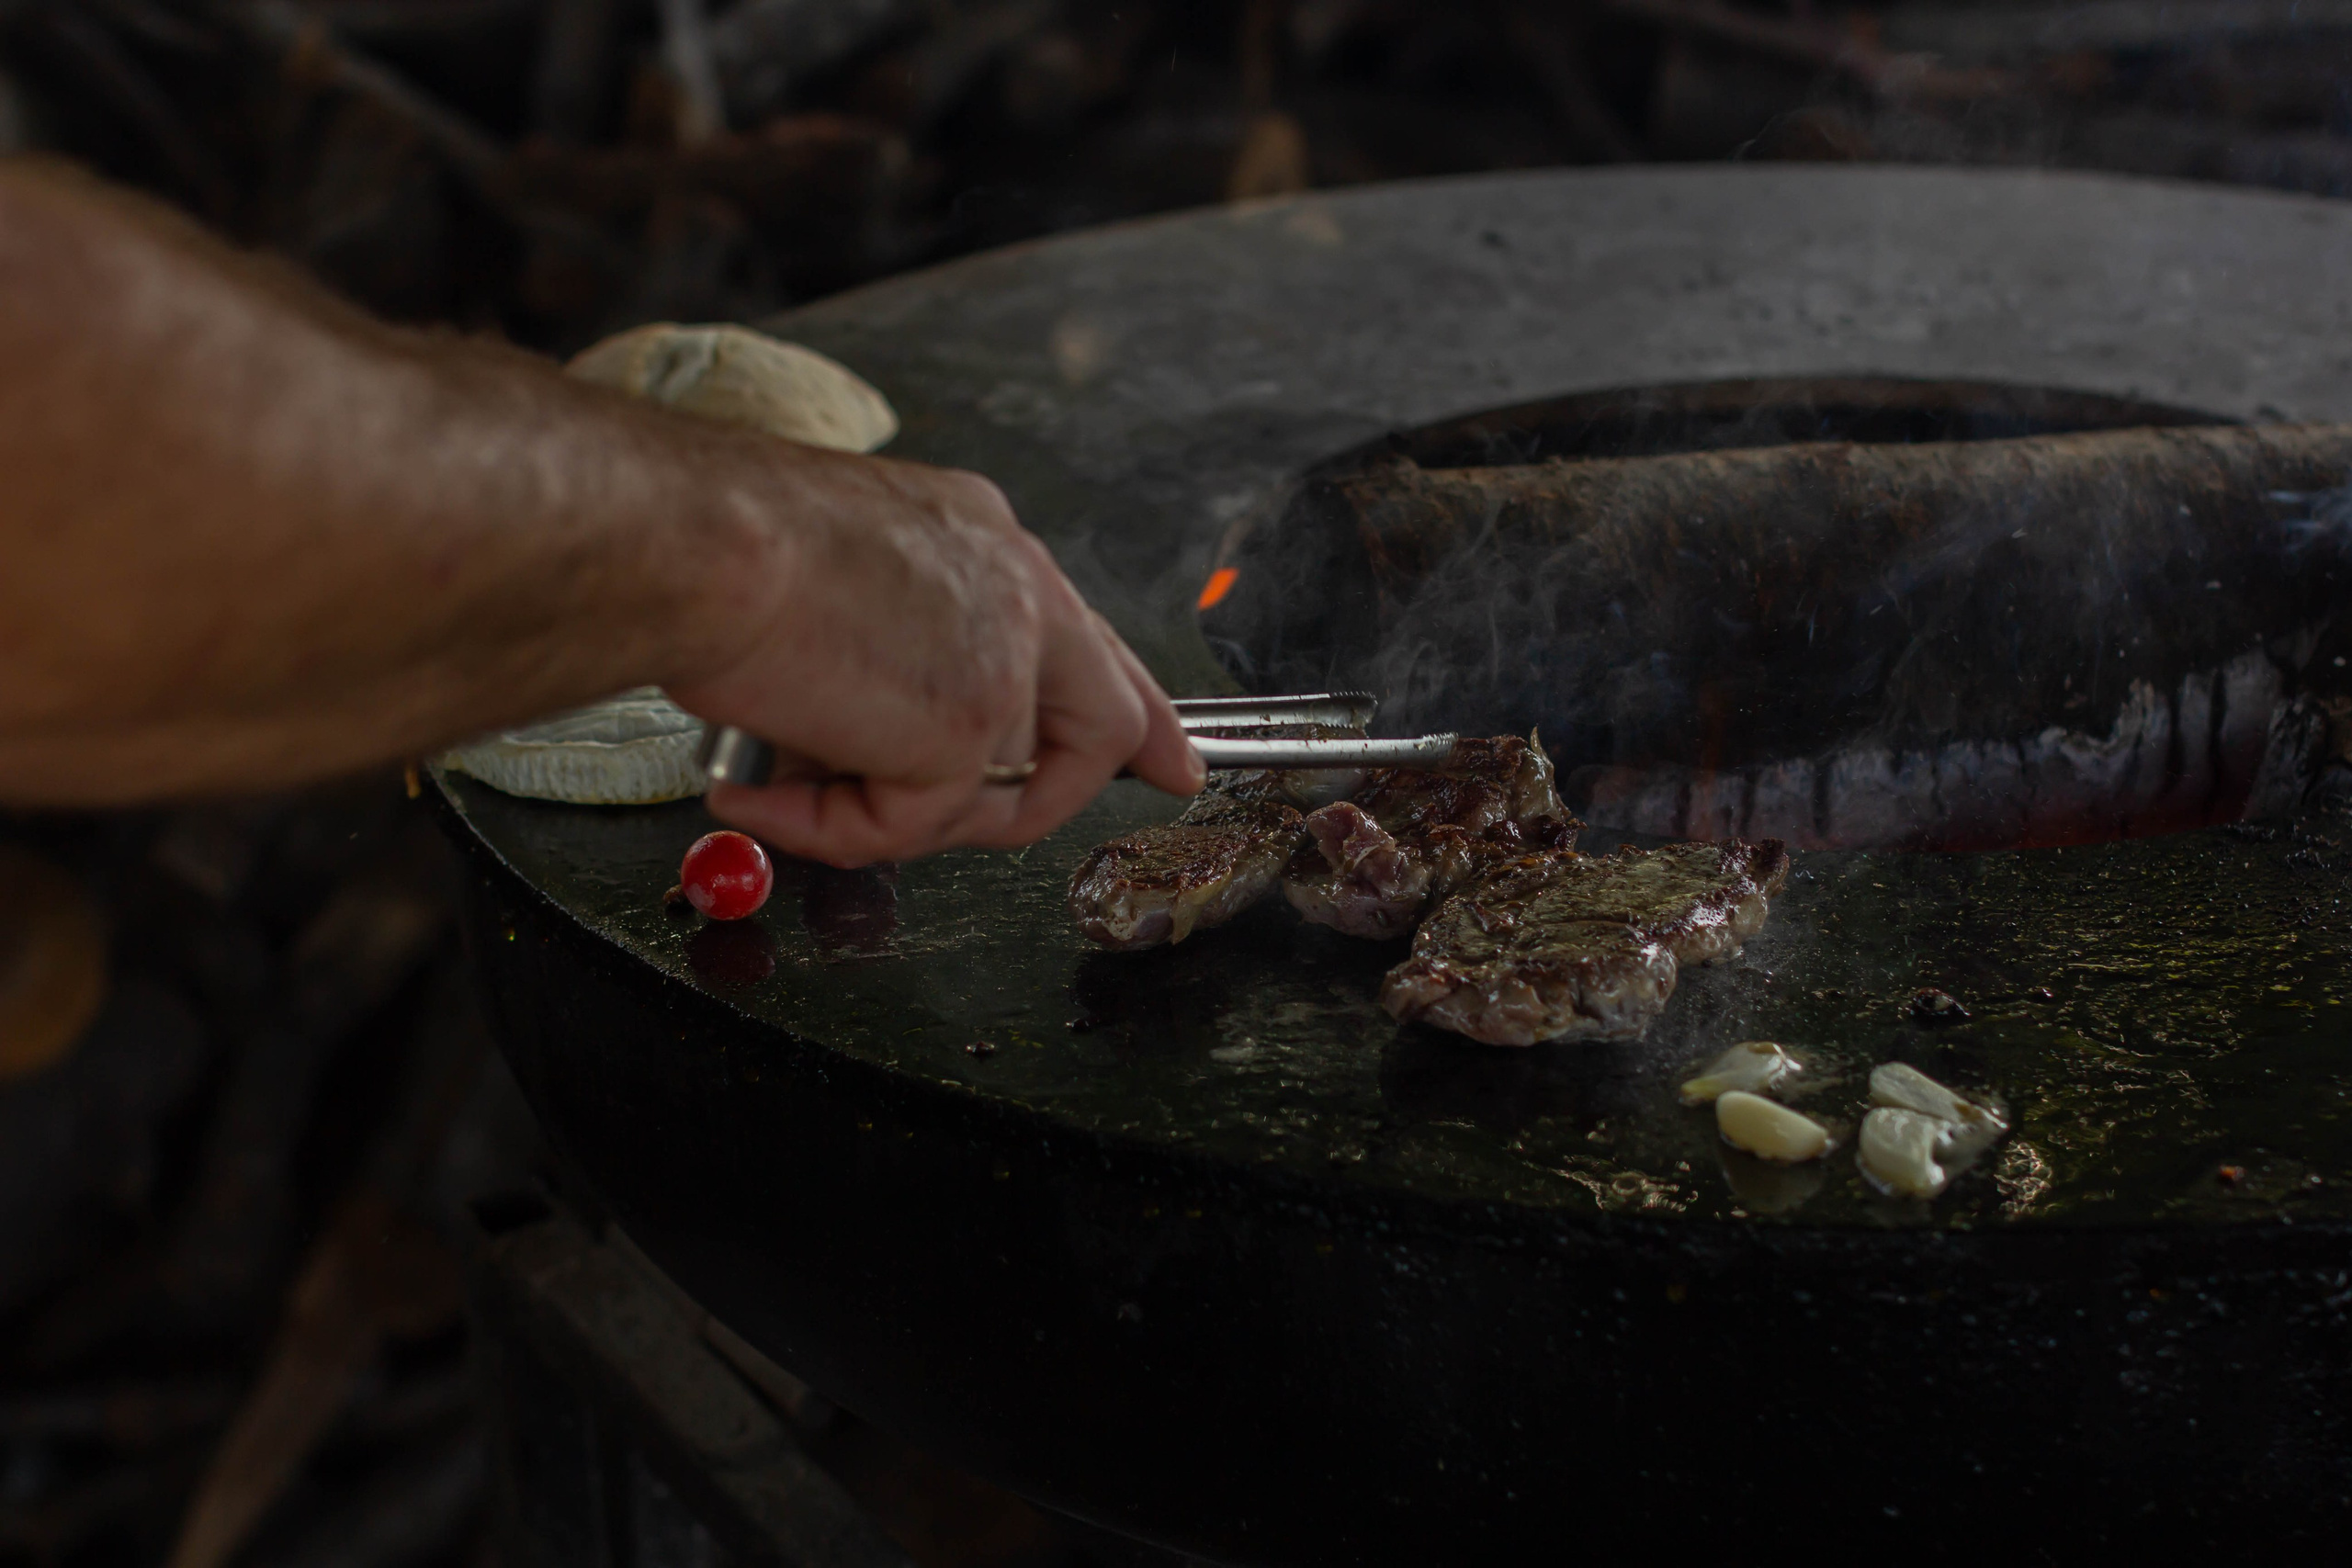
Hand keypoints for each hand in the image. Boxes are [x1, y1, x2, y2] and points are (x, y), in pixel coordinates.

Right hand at [666, 451, 1203, 865]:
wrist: (686, 540)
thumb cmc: (711, 544)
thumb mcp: (831, 583)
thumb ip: (887, 659)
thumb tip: (861, 748)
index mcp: (979, 540)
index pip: (1082, 635)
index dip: (1130, 706)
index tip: (1164, 759)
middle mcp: (1012, 588)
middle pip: (1101, 717)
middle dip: (1067, 794)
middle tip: (997, 828)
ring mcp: (1003, 660)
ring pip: (995, 792)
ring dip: (887, 814)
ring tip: (785, 784)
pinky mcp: (969, 727)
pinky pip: (913, 825)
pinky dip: (830, 829)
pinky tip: (759, 791)